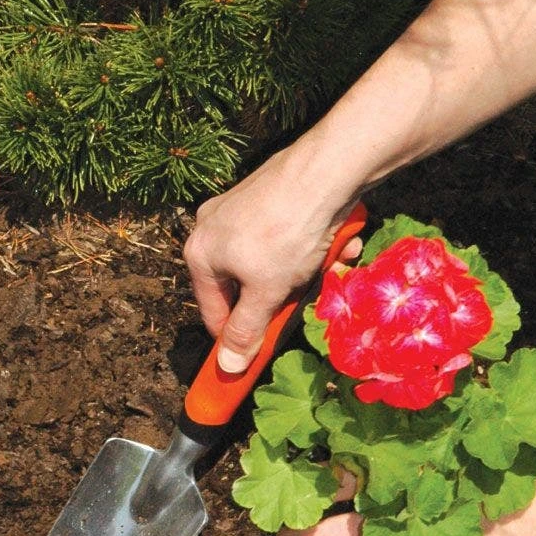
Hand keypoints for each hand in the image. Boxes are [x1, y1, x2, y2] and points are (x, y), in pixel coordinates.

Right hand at [183, 143, 360, 373]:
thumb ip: (246, 331)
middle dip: (278, 299)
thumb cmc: (287, 234)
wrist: (326, 169)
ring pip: (267, 261)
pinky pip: (283, 236)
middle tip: (303, 302)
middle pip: (242, 286)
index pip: (213, 312)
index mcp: (200, 254)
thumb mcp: (266, 293)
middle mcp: (212, 228)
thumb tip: (228, 367)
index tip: (259, 354)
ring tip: (327, 269)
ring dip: (300, 274)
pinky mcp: (268, 194)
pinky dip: (308, 248)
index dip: (237, 338)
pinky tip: (335, 246)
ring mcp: (239, 208)